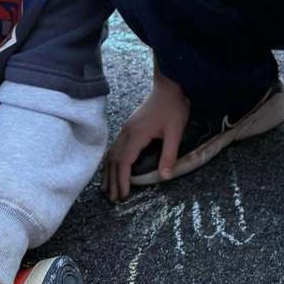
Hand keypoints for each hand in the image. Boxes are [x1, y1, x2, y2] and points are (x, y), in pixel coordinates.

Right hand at [104, 76, 188, 201]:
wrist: (169, 85)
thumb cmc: (173, 107)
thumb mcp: (175, 131)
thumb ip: (169, 154)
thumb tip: (165, 177)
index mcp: (137, 134)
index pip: (124, 162)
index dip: (122, 180)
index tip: (123, 195)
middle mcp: (127, 132)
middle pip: (113, 160)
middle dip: (112, 180)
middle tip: (113, 198)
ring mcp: (126, 128)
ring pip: (111, 153)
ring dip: (109, 172)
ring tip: (108, 188)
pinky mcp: (129, 126)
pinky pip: (115, 146)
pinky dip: (112, 161)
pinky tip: (113, 167)